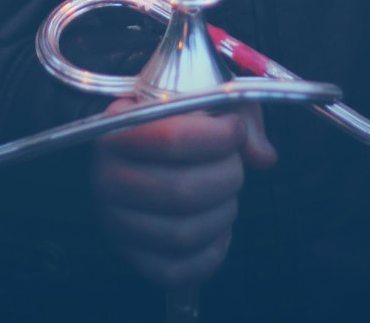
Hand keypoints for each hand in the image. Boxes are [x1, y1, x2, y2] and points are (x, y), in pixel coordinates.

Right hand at [91, 100, 275, 289]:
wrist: (141, 149)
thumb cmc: (177, 120)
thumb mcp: (204, 98)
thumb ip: (239, 116)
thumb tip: (263, 157)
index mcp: (116, 129)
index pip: (172, 139)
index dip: (217, 138)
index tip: (235, 131)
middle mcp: (105, 177)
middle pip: (182, 191)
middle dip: (227, 178)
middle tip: (235, 166)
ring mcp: (115, 221)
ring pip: (184, 234)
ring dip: (223, 214)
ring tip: (227, 195)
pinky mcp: (130, 256)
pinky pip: (178, 271)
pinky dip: (212, 253)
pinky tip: (220, 228)